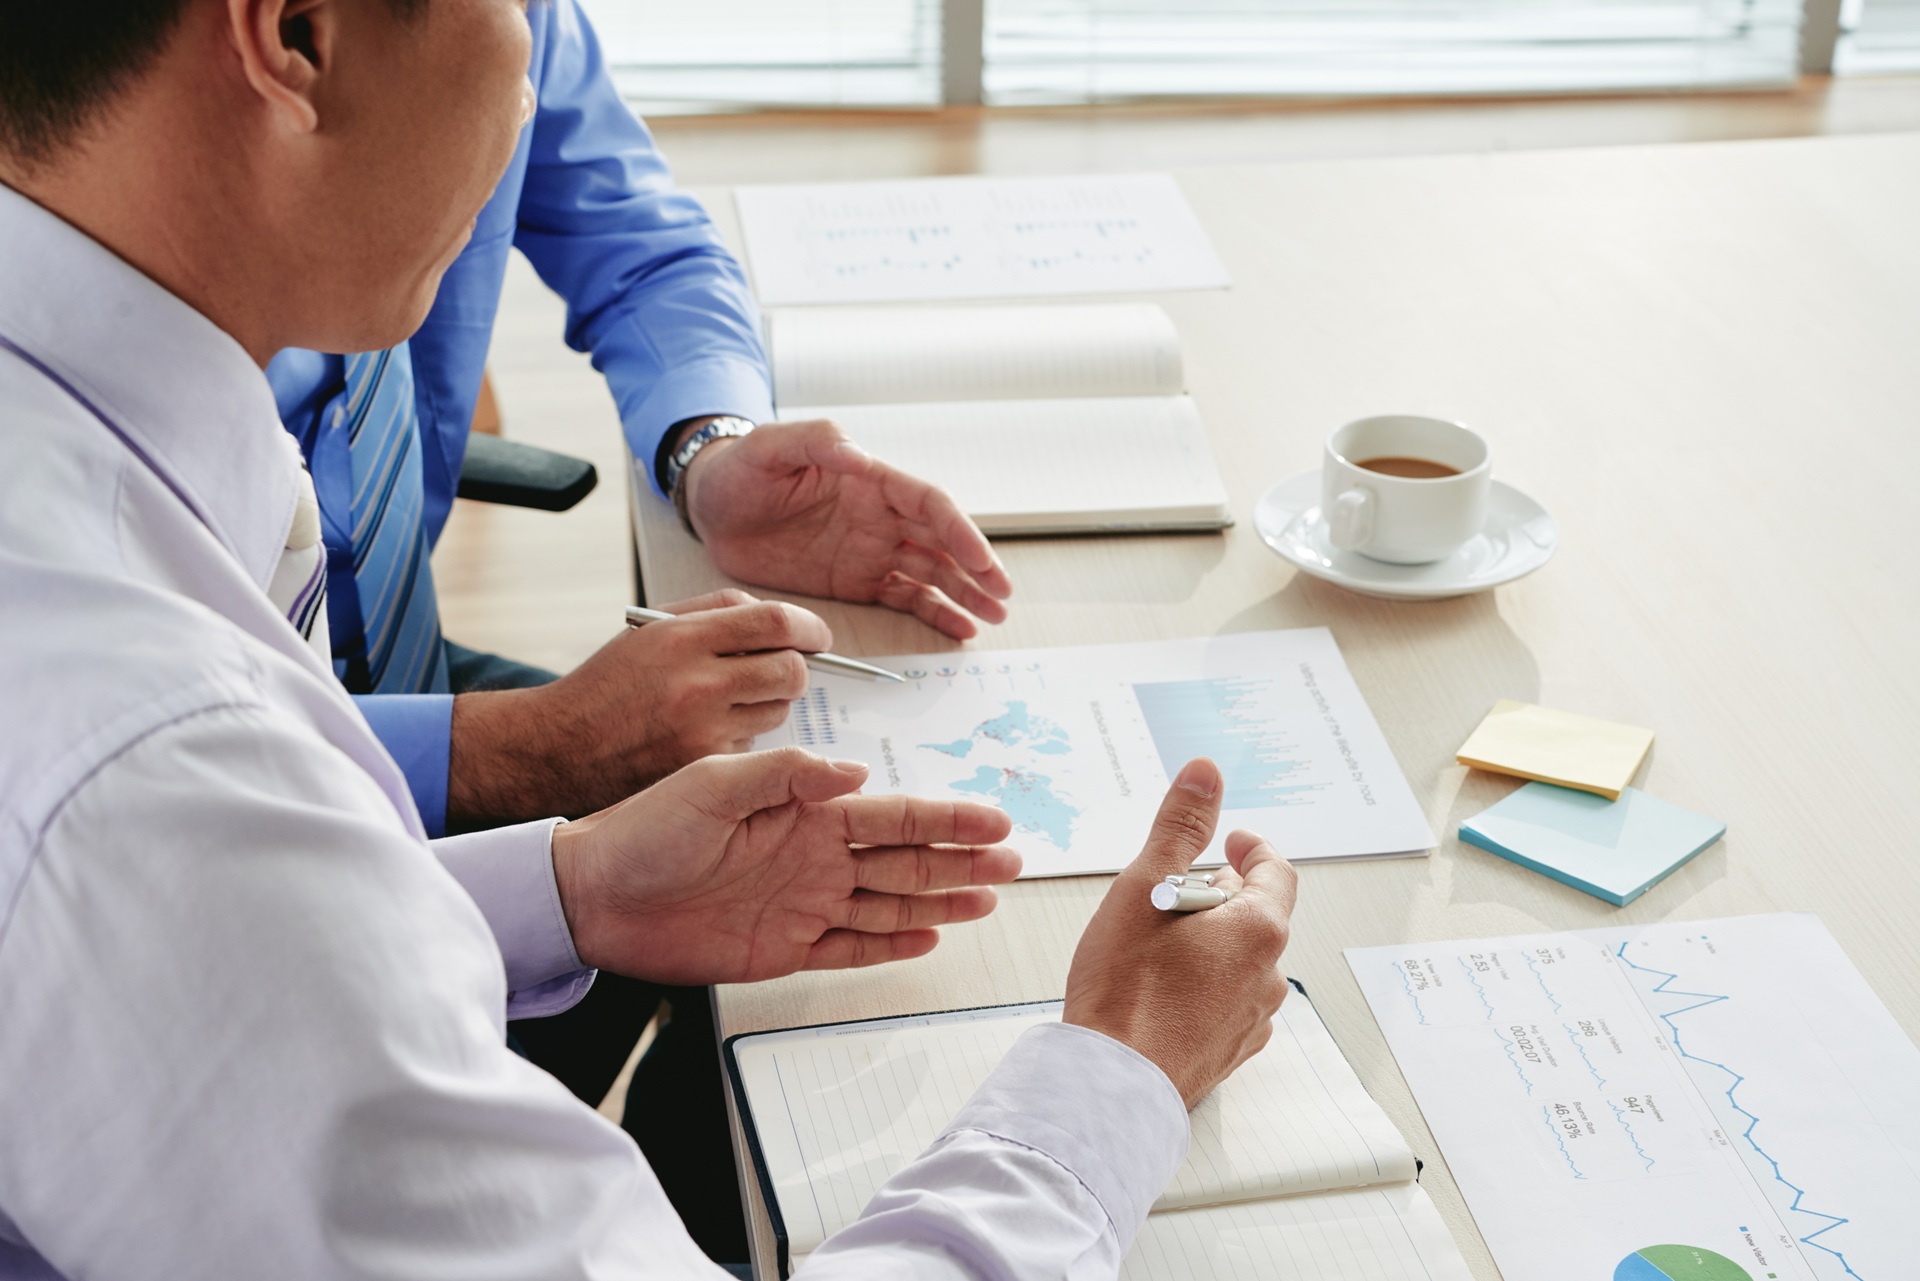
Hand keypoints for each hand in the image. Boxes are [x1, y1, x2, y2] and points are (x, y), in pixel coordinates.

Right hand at [446, 591, 829, 827]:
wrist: (559, 749)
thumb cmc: (608, 685)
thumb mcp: (650, 631)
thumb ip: (714, 613)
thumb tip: (776, 619)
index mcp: (681, 639)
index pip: (774, 622)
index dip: (809, 627)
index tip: (817, 636)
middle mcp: (696, 685)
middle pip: (790, 672)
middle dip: (798, 669)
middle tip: (784, 671)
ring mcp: (702, 732)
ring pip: (776, 713)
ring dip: (769, 704)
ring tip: (731, 702)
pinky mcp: (703, 771)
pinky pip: (751, 747)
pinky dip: (742, 738)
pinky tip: (708, 735)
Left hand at [549, 748, 1021, 984]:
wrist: (592, 895)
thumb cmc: (642, 831)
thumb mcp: (714, 783)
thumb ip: (788, 774)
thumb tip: (856, 771)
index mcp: (803, 811)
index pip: (892, 814)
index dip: (946, 818)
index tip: (993, 820)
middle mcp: (813, 856)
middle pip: (905, 860)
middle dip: (961, 860)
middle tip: (1012, 861)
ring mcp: (802, 904)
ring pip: (890, 905)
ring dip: (941, 901)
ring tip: (988, 898)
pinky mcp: (783, 949)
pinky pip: (851, 948)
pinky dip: (892, 945)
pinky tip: (929, 937)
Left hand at [683, 419, 1012, 638]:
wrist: (712, 508)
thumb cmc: (742, 470)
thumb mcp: (771, 447)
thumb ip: (817, 443)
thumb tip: (860, 457)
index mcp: (871, 479)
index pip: (929, 504)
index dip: (959, 531)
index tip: (981, 560)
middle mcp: (881, 516)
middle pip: (942, 543)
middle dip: (976, 569)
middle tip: (1002, 596)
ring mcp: (872, 551)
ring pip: (931, 574)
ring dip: (965, 594)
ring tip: (994, 618)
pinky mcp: (856, 581)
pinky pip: (904, 598)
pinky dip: (933, 613)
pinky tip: (959, 629)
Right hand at [1063, 758, 1298, 1108]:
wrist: (1112, 1082)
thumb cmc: (1126, 988)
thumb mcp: (1145, 887)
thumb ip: (1180, 827)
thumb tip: (1206, 773)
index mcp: (1259, 929)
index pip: (1276, 871)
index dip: (1251, 849)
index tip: (1229, 841)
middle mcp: (1268, 976)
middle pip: (1257, 915)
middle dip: (1222, 894)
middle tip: (1176, 888)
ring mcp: (1252, 1019)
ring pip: (1241, 962)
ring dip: (1212, 941)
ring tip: (1160, 940)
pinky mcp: (1229, 1051)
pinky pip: (1227, 1002)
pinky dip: (1204, 984)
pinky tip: (1162, 988)